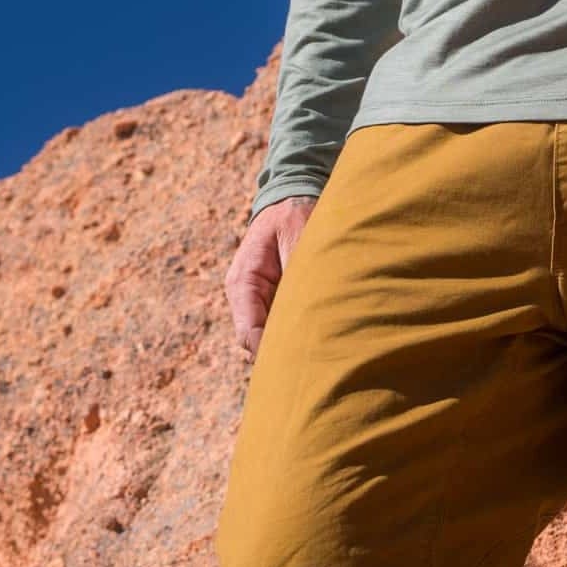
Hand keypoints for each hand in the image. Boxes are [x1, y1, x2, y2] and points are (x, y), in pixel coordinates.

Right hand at [226, 194, 316, 358]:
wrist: (291, 198)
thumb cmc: (293, 212)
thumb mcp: (297, 233)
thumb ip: (298, 268)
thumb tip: (306, 303)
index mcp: (243, 282)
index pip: (249, 332)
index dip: (269, 351)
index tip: (295, 363)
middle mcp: (247, 297)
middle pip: (258, 342)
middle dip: (282, 354)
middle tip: (312, 368)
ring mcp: (260, 301)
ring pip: (271, 337)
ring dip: (291, 343)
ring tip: (320, 355)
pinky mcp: (274, 301)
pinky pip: (283, 325)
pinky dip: (298, 331)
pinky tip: (322, 337)